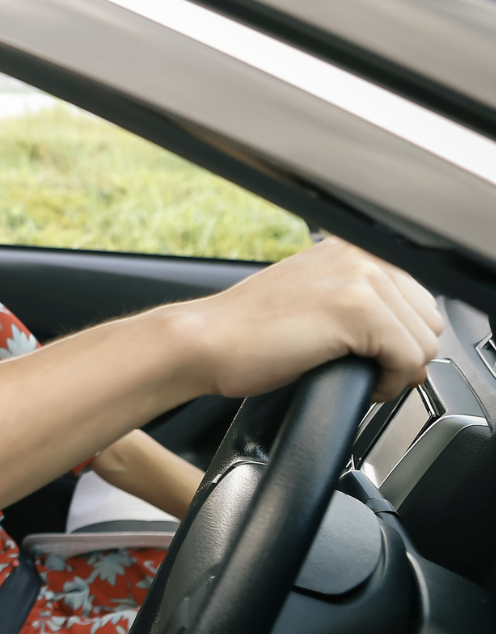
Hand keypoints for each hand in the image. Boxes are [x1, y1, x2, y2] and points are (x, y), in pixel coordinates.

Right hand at [179, 238, 441, 401]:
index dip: (401, 338)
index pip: (417, 297)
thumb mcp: (309, 300)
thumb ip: (355, 301)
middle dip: (403, 355)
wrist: (203, 342)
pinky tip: (360, 385)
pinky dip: (389, 384)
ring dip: (397, 371)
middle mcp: (360, 254)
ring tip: (360, 378)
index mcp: (350, 248)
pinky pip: (408, 359)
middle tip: (366, 372)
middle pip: (430, 319)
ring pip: (425, 341)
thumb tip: (404, 335)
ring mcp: (360, 278)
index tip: (374, 357)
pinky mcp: (358, 310)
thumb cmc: (244, 332)